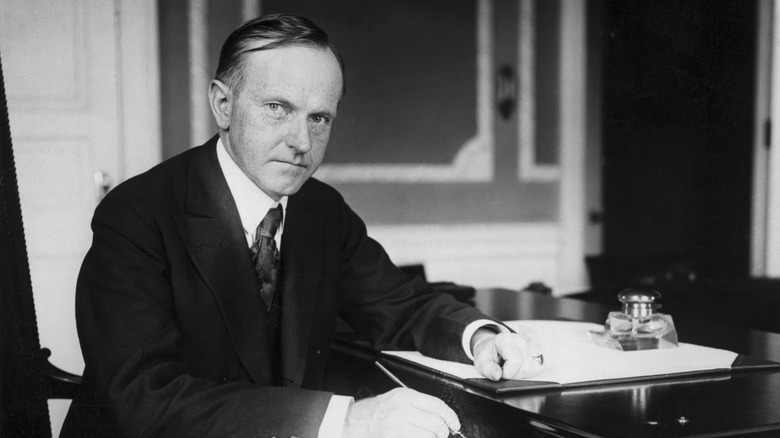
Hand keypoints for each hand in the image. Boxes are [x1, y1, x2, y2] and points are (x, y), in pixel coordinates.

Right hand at [342, 387, 460, 437]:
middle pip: (436, 423)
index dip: (450, 416)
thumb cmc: (375, 412)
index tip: (454, 424)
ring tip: (430, 437)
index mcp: (405, 396)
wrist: (352, 422)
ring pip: (429, 436)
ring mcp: (398, 425)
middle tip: (443, 434)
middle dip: (443, 432)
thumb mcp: (396, 399)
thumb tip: (440, 416)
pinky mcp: (394, 437)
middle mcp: (403, 409)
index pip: (437, 405)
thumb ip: (418, 405)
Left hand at [471, 329, 542, 380]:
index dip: (508, 373)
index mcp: (505, 339)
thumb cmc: (488, 355)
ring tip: (512, 368)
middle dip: (515, 375)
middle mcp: (521, 339)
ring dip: (523, 374)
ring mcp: (532, 345)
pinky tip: (520, 367)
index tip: (501, 373)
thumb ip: (488, 370)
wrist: (493, 347)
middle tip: (505, 370)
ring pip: (534, 369)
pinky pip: (540, 367)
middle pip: (526, 367)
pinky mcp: (539, 351)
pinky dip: (530, 371)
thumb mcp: (482, 363)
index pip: (516, 361)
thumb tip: (497, 376)